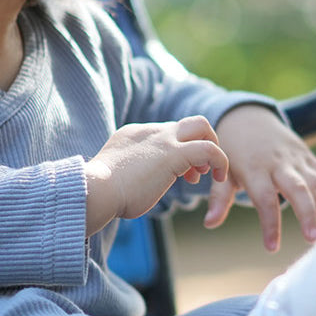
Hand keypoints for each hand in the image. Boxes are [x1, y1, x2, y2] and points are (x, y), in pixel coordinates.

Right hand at [85, 116, 228, 235]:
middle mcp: (150, 132)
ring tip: (210, 175)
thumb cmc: (100, 193)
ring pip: (201, 125)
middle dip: (202, 141)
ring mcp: (162, 140)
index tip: (182, 173)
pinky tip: (220, 179)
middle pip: (188, 122)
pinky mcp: (174, 153)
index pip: (167, 132)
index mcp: (134, 135)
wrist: (95, 189)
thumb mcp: (114, 176)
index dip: (179, 150)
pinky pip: (209, 149)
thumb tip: (130, 186)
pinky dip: (220, 162)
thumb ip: (127, 174)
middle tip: (200, 169)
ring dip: (212, 149)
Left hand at [204, 104, 315, 250]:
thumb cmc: (233, 152)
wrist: (247, 118)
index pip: (264, 198)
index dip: (269, 223)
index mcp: (255, 169)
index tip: (272, 248)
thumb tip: (210, 223)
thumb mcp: (223, 172)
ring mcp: (297, 159)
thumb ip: (220, 197)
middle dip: (307, 213)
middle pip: (297, 188)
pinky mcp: (309, 156)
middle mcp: (279, 163)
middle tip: (314, 240)